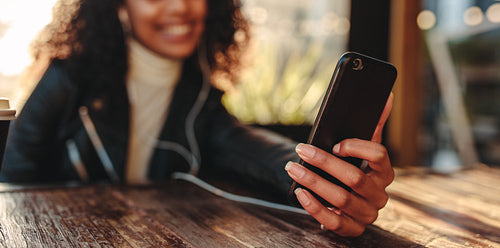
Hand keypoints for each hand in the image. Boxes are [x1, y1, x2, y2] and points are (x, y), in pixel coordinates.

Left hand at [285, 93, 393, 236]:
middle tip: (301, 150)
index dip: (357, 148)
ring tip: (293, 168)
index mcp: (385, 173)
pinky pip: (333, 222)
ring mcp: (367, 214)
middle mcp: (379, 195)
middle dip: (324, 162)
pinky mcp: (351, 229)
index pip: (379, 156)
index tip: (335, 144)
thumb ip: (374, 124)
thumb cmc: (354, 168)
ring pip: (341, 199)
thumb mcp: (363, 147)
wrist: (346, 200)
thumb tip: (386, 96)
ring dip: (313, 182)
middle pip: (354, 178)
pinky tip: (300, 192)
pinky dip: (315, 207)